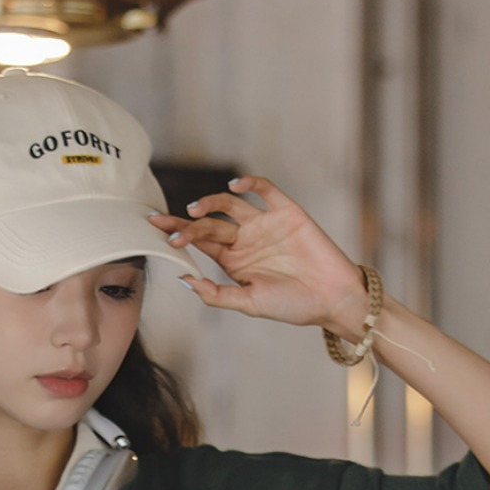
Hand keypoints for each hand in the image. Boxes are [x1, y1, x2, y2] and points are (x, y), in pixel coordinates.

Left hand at [149, 175, 367, 333]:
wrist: (332, 298)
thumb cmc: (292, 305)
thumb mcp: (249, 304)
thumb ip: (217, 294)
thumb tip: (184, 280)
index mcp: (233, 261)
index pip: (200, 243)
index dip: (179, 236)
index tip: (158, 233)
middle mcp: (246, 240)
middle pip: (209, 224)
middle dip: (186, 222)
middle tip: (163, 222)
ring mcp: (264, 224)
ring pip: (231, 205)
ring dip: (211, 203)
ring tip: (195, 209)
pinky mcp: (286, 211)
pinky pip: (265, 191)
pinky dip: (250, 184)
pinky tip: (234, 186)